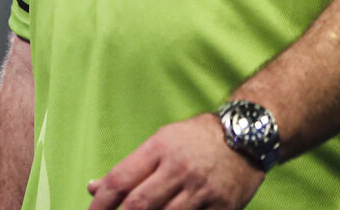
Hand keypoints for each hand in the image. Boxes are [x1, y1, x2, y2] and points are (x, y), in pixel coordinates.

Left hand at [85, 113, 265, 209]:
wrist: (246, 136)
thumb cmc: (196, 140)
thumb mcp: (161, 142)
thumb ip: (129, 168)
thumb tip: (93, 188)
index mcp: (160, 148)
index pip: (120, 180)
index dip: (100, 204)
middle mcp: (179, 169)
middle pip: (139, 205)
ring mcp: (201, 190)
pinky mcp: (221, 208)